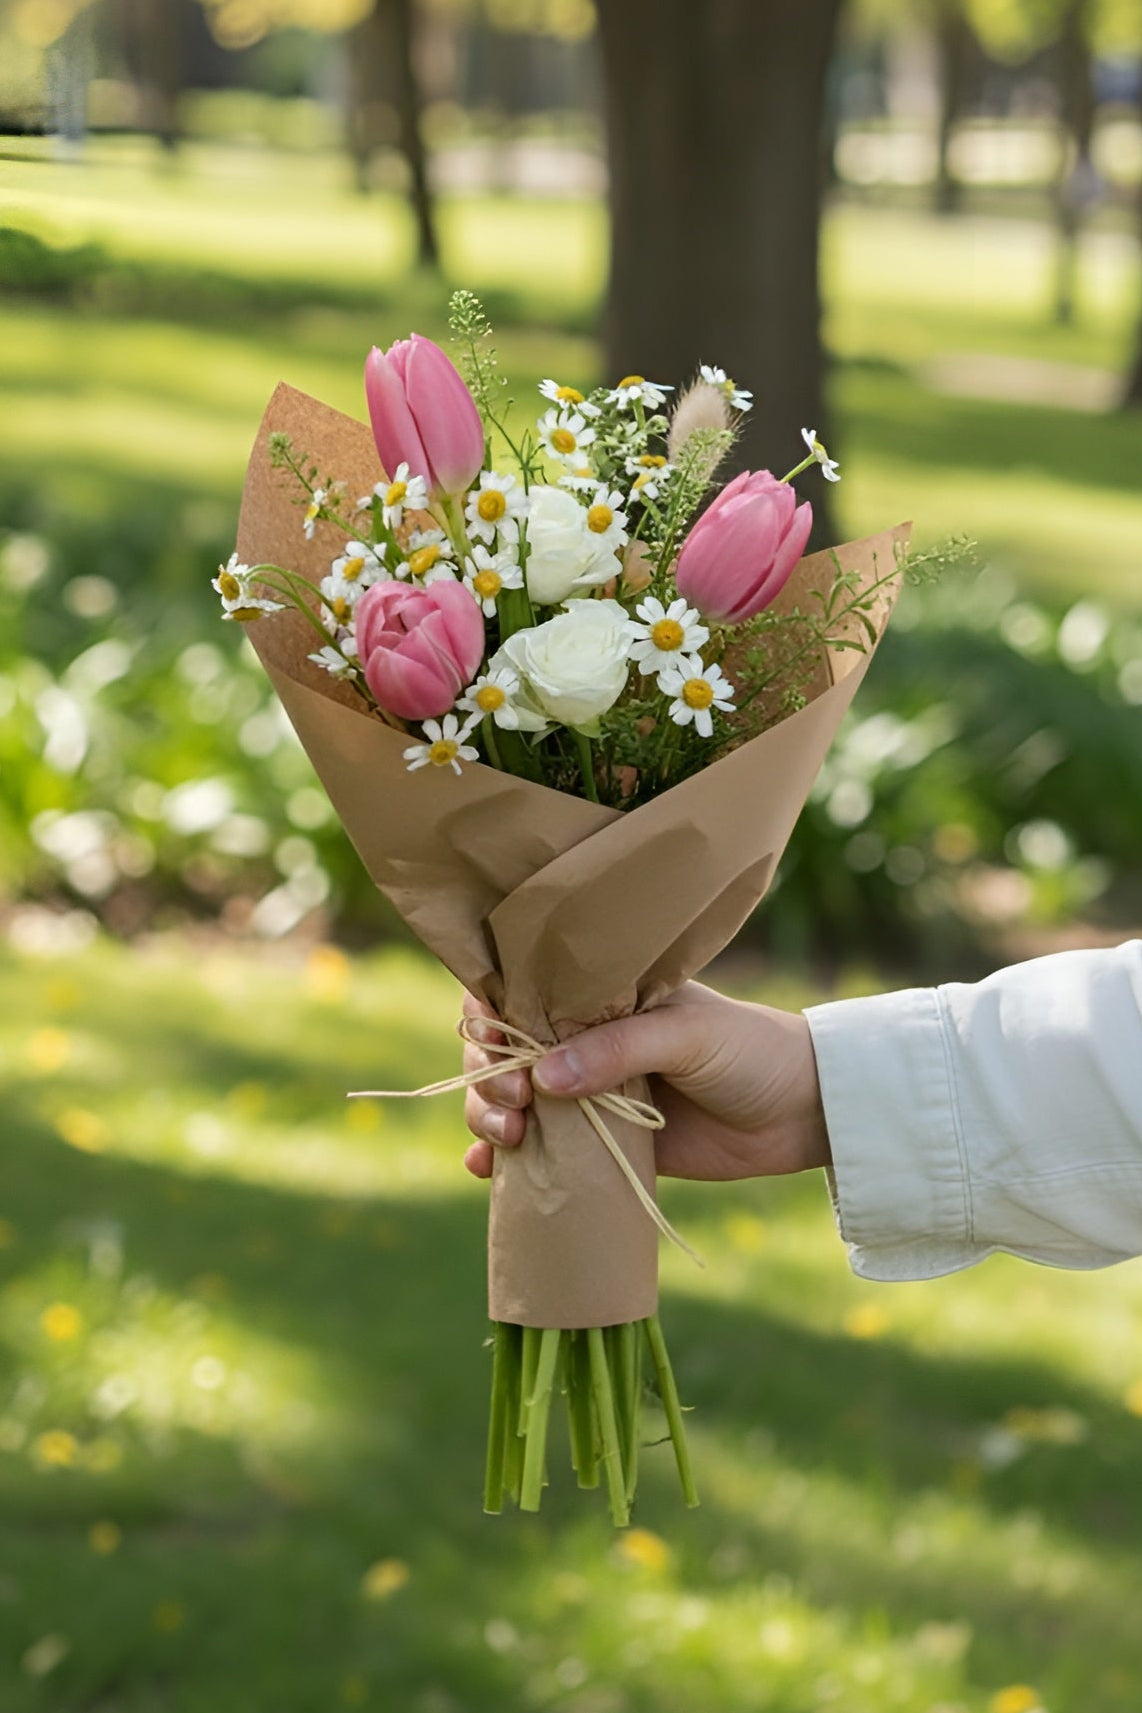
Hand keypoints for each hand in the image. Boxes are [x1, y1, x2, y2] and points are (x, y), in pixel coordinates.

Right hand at [461, 982, 829, 1182]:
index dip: (493, 1015)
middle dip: (489, 1076)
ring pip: (513, 1101)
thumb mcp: (689, 1035)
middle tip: (516, 1102)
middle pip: (503, 1052)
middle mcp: (585, 1040)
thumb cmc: (751, 1051)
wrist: (803, 1112)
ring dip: (490, 1117)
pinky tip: (487, 1171)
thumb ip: (620, 1049)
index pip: (523, 991)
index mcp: (601, 995)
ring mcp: (591, 1093)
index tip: (497, 1046)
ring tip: (507, 1139)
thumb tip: (542, 1077)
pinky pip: (544, 1151)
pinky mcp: (605, 1143)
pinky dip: (506, 1161)